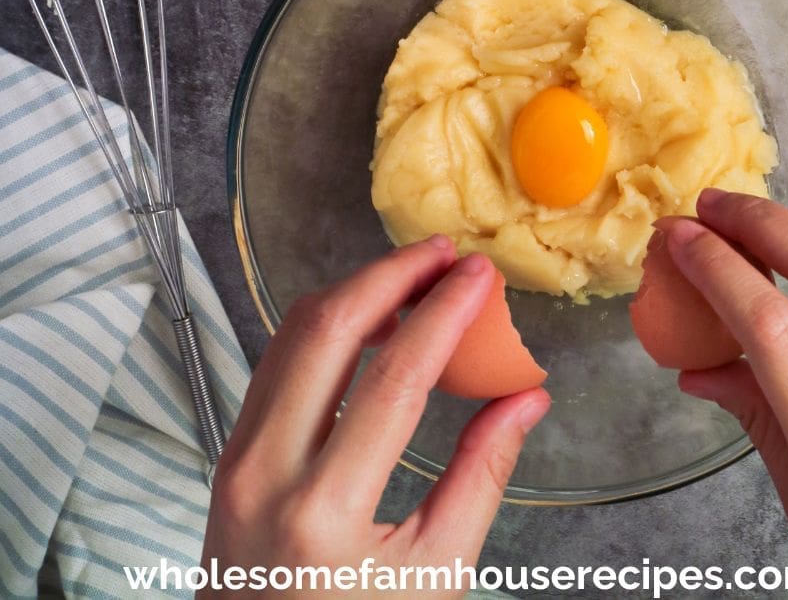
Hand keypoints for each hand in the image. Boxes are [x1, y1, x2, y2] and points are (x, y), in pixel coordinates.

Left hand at [203, 237, 548, 596]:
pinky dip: (324, 326)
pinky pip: (275, 362)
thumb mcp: (435, 578)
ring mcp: (236, 460)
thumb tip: (526, 398)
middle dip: (390, 275)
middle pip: (327, 329)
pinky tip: (368, 320)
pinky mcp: (229, 455)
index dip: (443, 313)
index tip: (479, 274)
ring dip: (355, 291)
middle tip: (444, 254)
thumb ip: (481, 478)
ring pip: (291, 334)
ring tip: (414, 277)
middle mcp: (266, 473)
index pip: (393, 378)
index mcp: (323, 513)